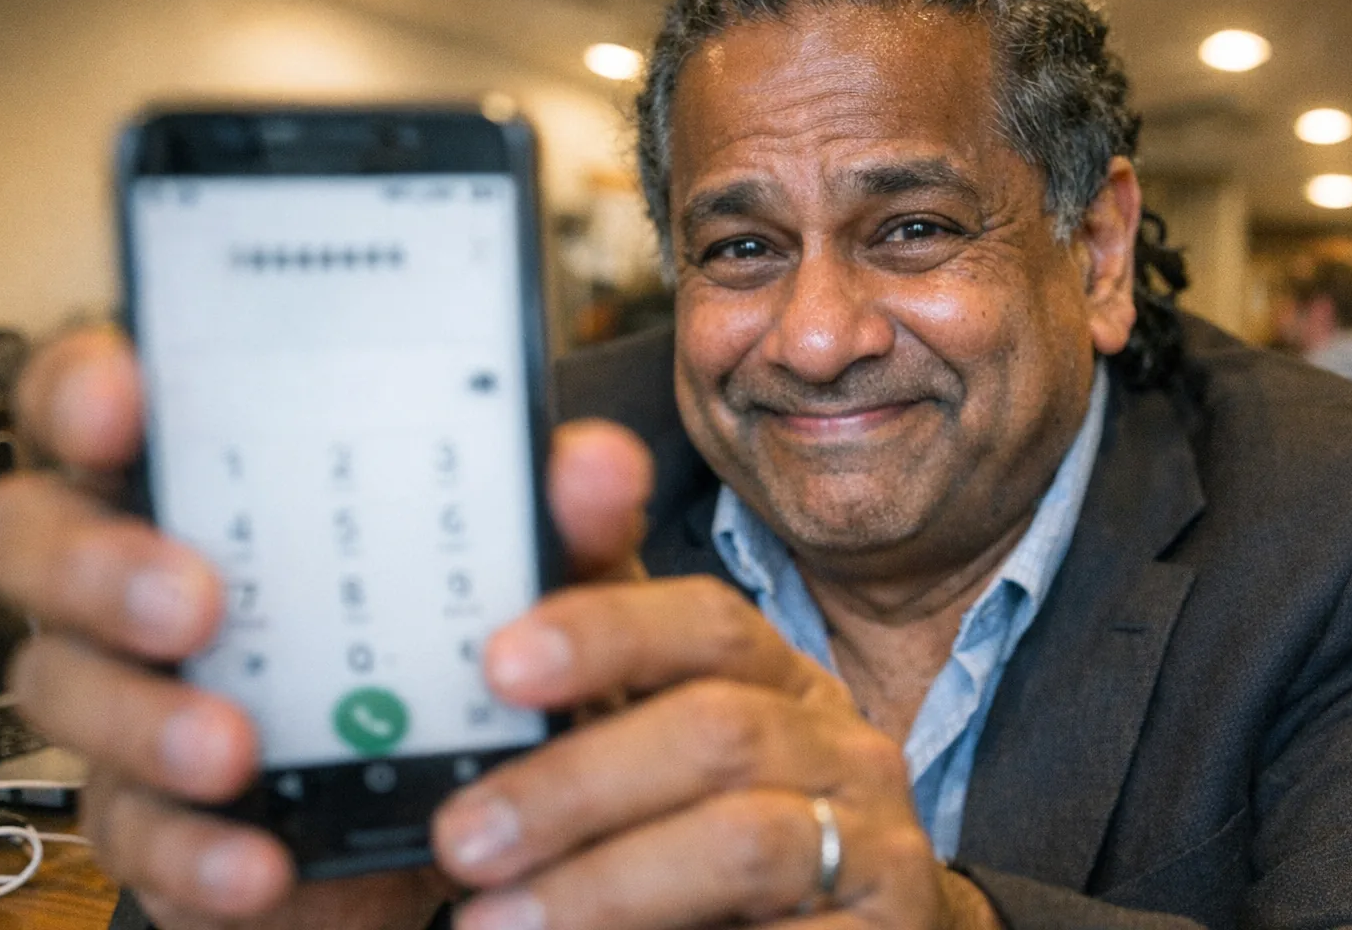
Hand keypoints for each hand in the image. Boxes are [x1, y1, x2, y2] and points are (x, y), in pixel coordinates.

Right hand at [0, 327, 653, 928]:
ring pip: (62, 683)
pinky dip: (192, 847)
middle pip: (34, 532)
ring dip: (143, 715)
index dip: (86, 388)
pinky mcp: (151, 808)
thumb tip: (594, 463)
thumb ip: (553, 519)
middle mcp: (142, 568)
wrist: (453, 804)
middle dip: (97, 561)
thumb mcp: (525, 575)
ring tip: (236, 747)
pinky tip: (261, 862)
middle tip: (197, 597)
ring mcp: (131, 689)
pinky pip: (131, 828)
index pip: (100, 397)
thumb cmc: (458, 646)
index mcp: (215, 478)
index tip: (127, 398)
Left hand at [432, 582, 1001, 928]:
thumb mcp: (650, 728)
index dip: (605, 631)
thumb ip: (601, 636)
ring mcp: (876, 838)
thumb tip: (561, 469)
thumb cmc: (709, 817)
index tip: (499, 664)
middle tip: (460, 837)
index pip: (703, 620)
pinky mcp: (890, 929)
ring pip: (743, 841)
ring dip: (604, 887)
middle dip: (573, 785)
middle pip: (715, 730)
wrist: (850, 929)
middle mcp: (835, 739)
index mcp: (769, 673)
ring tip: (491, 927)